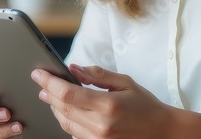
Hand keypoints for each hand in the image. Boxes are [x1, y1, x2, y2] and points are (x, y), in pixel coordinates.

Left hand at [33, 64, 176, 138]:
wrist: (161, 132)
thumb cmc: (145, 106)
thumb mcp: (125, 83)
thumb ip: (97, 75)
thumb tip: (73, 68)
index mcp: (107, 106)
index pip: (68, 94)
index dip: (49, 82)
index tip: (39, 74)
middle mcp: (100, 126)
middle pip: (62, 109)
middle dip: (49, 94)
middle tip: (42, 83)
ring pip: (65, 124)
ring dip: (55, 108)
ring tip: (51, 95)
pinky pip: (74, 135)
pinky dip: (67, 121)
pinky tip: (68, 111)